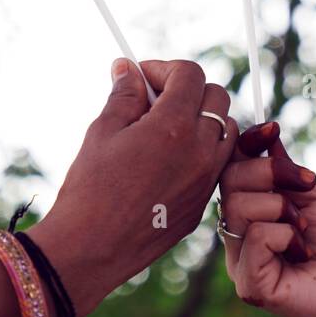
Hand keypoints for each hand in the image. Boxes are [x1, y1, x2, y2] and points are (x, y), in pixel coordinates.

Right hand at [27, 59, 236, 316]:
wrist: (91, 248)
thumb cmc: (90, 188)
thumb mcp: (102, 131)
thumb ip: (124, 94)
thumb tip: (127, 68)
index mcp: (173, 126)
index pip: (191, 74)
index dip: (164, 68)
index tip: (141, 77)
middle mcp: (200, 150)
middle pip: (216, 97)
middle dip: (187, 89)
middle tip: (153, 99)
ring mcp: (206, 179)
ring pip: (225, 130)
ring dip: (202, 119)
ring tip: (165, 128)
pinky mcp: (203, 203)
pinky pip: (217, 163)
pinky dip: (202, 150)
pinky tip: (168, 158)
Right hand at [220, 122, 315, 316]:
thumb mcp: (312, 193)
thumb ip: (283, 168)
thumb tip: (266, 133)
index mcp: (248, 213)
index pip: (230, 170)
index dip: (246, 145)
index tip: (273, 129)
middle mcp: (238, 236)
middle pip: (229, 181)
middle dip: (269, 172)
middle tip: (305, 185)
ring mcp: (241, 262)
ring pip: (239, 207)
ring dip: (282, 209)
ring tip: (305, 229)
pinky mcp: (251, 286)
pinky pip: (254, 238)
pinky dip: (284, 235)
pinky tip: (302, 251)